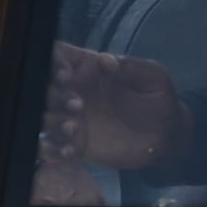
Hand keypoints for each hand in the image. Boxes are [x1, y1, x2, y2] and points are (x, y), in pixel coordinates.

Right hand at [37, 44, 187, 171]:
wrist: (166, 136)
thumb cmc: (158, 99)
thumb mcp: (153, 77)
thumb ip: (130, 67)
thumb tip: (105, 60)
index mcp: (87, 69)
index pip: (56, 56)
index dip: (52, 62)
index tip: (66, 76)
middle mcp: (72, 92)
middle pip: (40, 87)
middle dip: (50, 96)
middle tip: (77, 106)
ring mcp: (70, 118)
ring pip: (41, 116)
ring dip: (50, 122)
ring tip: (74, 129)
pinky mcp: (74, 143)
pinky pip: (50, 146)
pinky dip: (52, 149)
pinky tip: (71, 151)